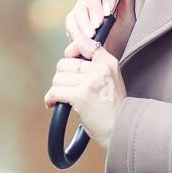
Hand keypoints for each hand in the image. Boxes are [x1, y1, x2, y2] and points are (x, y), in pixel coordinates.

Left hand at [44, 36, 127, 150]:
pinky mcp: (81, 96)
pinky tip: (53, 103)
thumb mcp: (113, 79)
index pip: (83, 43)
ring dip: (56, 89)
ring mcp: (90, 82)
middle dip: (61, 77)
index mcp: (108, 63)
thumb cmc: (115, 110)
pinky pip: (55, 92)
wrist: (121, 129)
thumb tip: (73, 56)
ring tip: (62, 97)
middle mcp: (100, 69)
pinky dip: (50, 98)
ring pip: (58, 78)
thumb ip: (97, 66)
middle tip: (66, 87)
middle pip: (64, 63)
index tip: (68, 60)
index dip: (70, 51)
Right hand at [64, 0, 142, 58]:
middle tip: (99, 24)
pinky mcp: (72, 22)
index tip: (110, 9)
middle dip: (95, 8)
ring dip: (85, 22)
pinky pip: (71, 21)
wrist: (111, 57)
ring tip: (92, 36)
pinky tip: (83, 39)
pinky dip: (77, 30)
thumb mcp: (129, 19)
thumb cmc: (122, 36)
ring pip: (79, 7)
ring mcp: (82, 9)